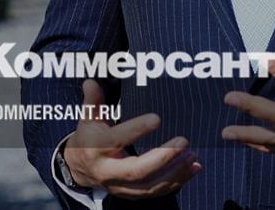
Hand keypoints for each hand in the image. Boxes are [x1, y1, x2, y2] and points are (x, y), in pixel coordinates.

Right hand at [60, 79, 201, 198]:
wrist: (81, 168)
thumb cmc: (90, 137)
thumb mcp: (88, 118)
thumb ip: (93, 101)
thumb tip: (91, 82)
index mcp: (97, 148)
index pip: (117, 139)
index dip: (136, 130)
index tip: (157, 118)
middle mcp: (108, 170)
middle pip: (136, 170)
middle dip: (163, 157)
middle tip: (183, 141)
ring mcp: (120, 186)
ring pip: (149, 186)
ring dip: (174, 172)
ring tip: (192, 155)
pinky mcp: (131, 194)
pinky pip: (156, 192)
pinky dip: (177, 182)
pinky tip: (193, 168)